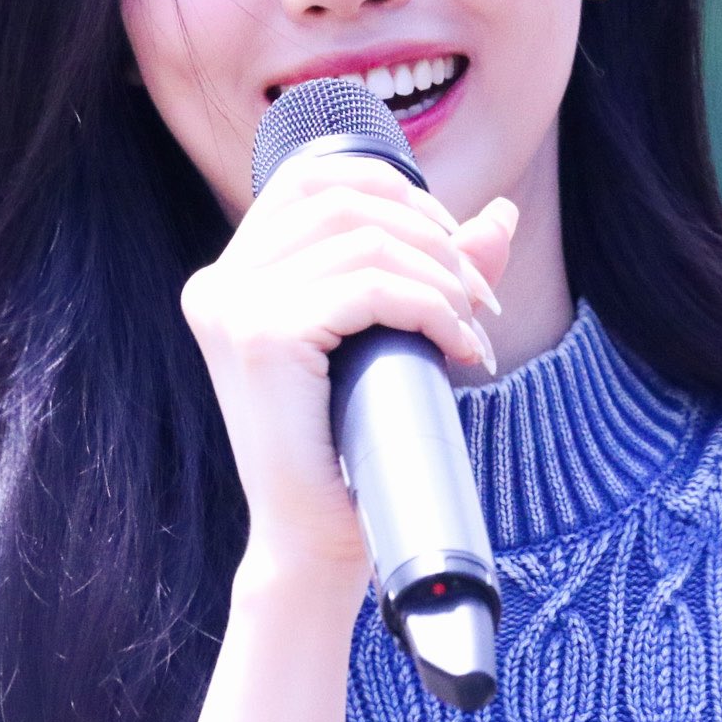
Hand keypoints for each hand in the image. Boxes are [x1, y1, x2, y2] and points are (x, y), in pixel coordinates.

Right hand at [180, 155, 516, 582]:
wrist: (316, 543)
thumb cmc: (354, 446)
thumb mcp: (395, 339)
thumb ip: (437, 273)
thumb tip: (502, 215)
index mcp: (233, 276)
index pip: (310, 178)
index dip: (393, 189)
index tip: (450, 245)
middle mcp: (219, 282)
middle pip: (344, 199)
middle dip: (431, 237)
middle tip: (479, 300)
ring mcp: (232, 307)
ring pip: (364, 240)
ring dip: (440, 277)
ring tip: (471, 330)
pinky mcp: (262, 337)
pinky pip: (369, 286)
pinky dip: (431, 307)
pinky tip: (457, 347)